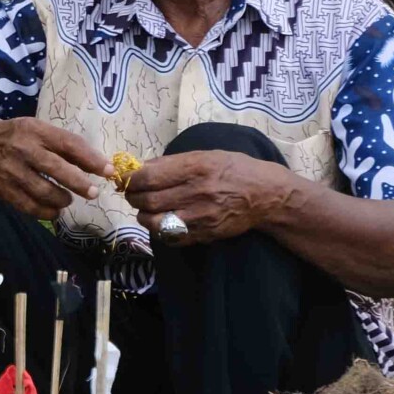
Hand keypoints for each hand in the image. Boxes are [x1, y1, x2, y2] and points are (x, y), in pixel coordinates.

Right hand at [0, 117, 110, 216]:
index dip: (90, 158)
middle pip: (55, 168)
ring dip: (62, 199)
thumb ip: (64, 145)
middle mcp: (22, 149)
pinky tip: (54, 211)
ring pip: (43, 191)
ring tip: (68, 199)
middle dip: (79, 183)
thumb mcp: (38, 130)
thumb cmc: (17, 137)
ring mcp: (11, 170)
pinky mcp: (3, 189)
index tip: (108, 170)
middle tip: (93, 192)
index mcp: (35, 130)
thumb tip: (99, 165)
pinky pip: (28, 206)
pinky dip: (45, 212)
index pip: (68, 144)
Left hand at [127, 150, 298, 244]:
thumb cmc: (234, 169)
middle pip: (147, 201)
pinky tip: (162, 221)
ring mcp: (201, 217)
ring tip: (146, 209)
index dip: (131, 180)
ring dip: (143, 216)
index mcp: (196, 168)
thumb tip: (140, 168)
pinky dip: (159, 230)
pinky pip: (170, 237)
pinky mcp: (204, 234)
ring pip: (154, 222)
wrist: (266, 195)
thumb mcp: (206, 155)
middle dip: (133, 198)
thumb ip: (172, 162)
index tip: (126, 179)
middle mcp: (197, 193)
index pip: (148, 177)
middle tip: (133, 194)